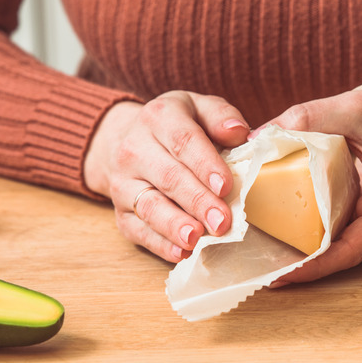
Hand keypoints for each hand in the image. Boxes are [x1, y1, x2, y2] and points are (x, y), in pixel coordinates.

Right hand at [84, 91, 249, 261]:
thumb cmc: (178, 127)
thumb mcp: (199, 109)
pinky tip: (181, 253)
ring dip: (175, 226)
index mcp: (159, 117)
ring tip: (197, 238)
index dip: (206, 164)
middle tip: (222, 221)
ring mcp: (123, 183)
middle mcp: (134, 148)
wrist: (128, 139)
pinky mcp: (121, 212)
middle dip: (197, 201)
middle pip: (169, 177)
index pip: (183, 141)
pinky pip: (138, 230)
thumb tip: (240, 133)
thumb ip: (221, 116)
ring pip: (149, 206)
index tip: (226, 186)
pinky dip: (160, 244)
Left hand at [258, 68, 361, 283]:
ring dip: (303, 245)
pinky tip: (281, 221)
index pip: (347, 252)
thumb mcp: (358, 106)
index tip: (274, 276)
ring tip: (260, 246)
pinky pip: (341, 225)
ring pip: (339, 242)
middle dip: (297, 259)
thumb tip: (257, 137)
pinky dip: (313, 225)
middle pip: (339, 253)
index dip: (308, 268)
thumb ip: (308, 118)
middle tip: (254, 261)